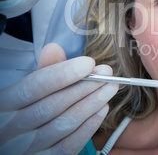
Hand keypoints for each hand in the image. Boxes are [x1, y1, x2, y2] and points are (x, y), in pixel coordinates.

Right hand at [0, 43, 117, 153]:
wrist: (13, 145)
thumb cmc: (22, 113)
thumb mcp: (24, 92)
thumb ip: (43, 71)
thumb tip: (55, 48)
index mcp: (4, 104)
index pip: (35, 86)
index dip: (64, 74)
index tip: (89, 63)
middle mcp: (10, 128)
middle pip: (53, 105)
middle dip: (85, 86)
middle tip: (107, 74)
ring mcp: (25, 148)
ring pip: (64, 124)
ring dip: (91, 104)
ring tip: (110, 88)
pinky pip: (69, 145)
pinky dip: (88, 127)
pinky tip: (102, 110)